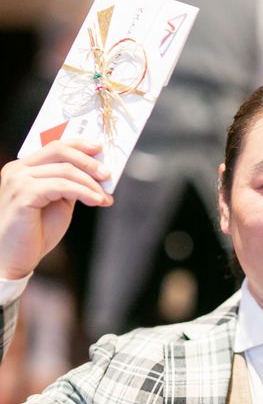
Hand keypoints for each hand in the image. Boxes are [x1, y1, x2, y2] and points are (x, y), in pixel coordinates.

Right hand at [0, 140, 112, 279]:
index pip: (55, 146)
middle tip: (107, 175)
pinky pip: (61, 186)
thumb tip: (97, 174)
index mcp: (25, 168)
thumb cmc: (34, 232)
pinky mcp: (23, 194)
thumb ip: (71, 185)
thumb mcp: (58, 202)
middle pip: (59, 151)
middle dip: (88, 161)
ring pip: (65, 170)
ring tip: (104, 197)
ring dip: (91, 183)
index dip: (79, 145)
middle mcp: (18, 170)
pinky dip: (83, 192)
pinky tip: (96, 201)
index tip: (100, 148)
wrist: (14, 258)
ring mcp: (18, 180)